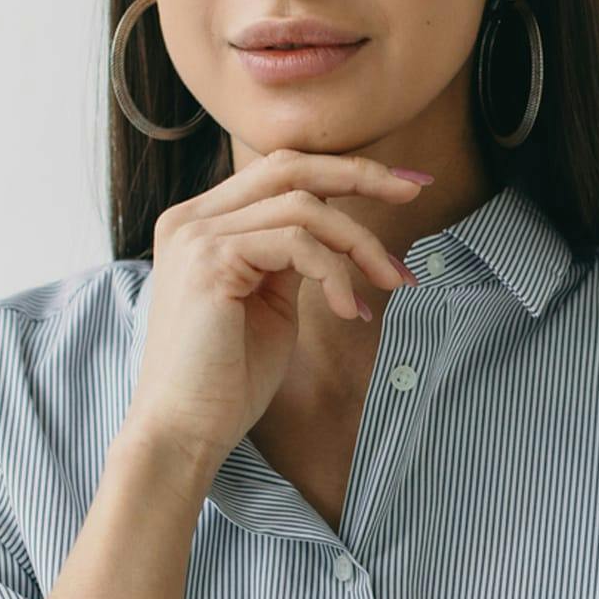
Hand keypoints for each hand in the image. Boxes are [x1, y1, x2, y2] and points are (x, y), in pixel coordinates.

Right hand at [117, 148, 426, 491]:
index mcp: (203, 222)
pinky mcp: (210, 260)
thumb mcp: (270, 302)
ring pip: (304, 206)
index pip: (280, 170)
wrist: (183, 432)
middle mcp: (192, 218)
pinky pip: (297, 244)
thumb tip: (340, 233)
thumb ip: (292, 257)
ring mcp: (197, 235)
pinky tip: (352, 313)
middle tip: (415, 190)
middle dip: (361, 173)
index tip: (403, 184)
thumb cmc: (227, 380)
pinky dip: (335, 275)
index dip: (343, 171)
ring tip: (392, 282)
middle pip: (290, 165)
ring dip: (361, 242)